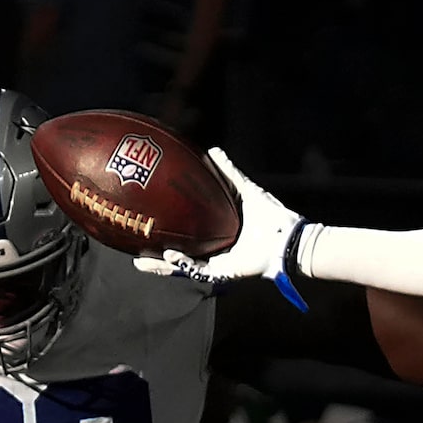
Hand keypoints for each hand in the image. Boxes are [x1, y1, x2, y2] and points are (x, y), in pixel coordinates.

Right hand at [137, 148, 304, 285]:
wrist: (288, 237)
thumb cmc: (272, 217)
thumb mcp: (244, 190)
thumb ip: (228, 172)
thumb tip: (213, 150)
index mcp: (216, 234)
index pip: (185, 235)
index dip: (165, 232)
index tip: (145, 223)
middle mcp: (214, 250)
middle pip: (179, 256)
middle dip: (156, 256)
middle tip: (134, 251)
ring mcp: (218, 263)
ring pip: (184, 267)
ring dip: (162, 265)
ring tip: (141, 261)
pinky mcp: (225, 271)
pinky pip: (199, 270)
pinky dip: (183, 264)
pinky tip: (168, 257)